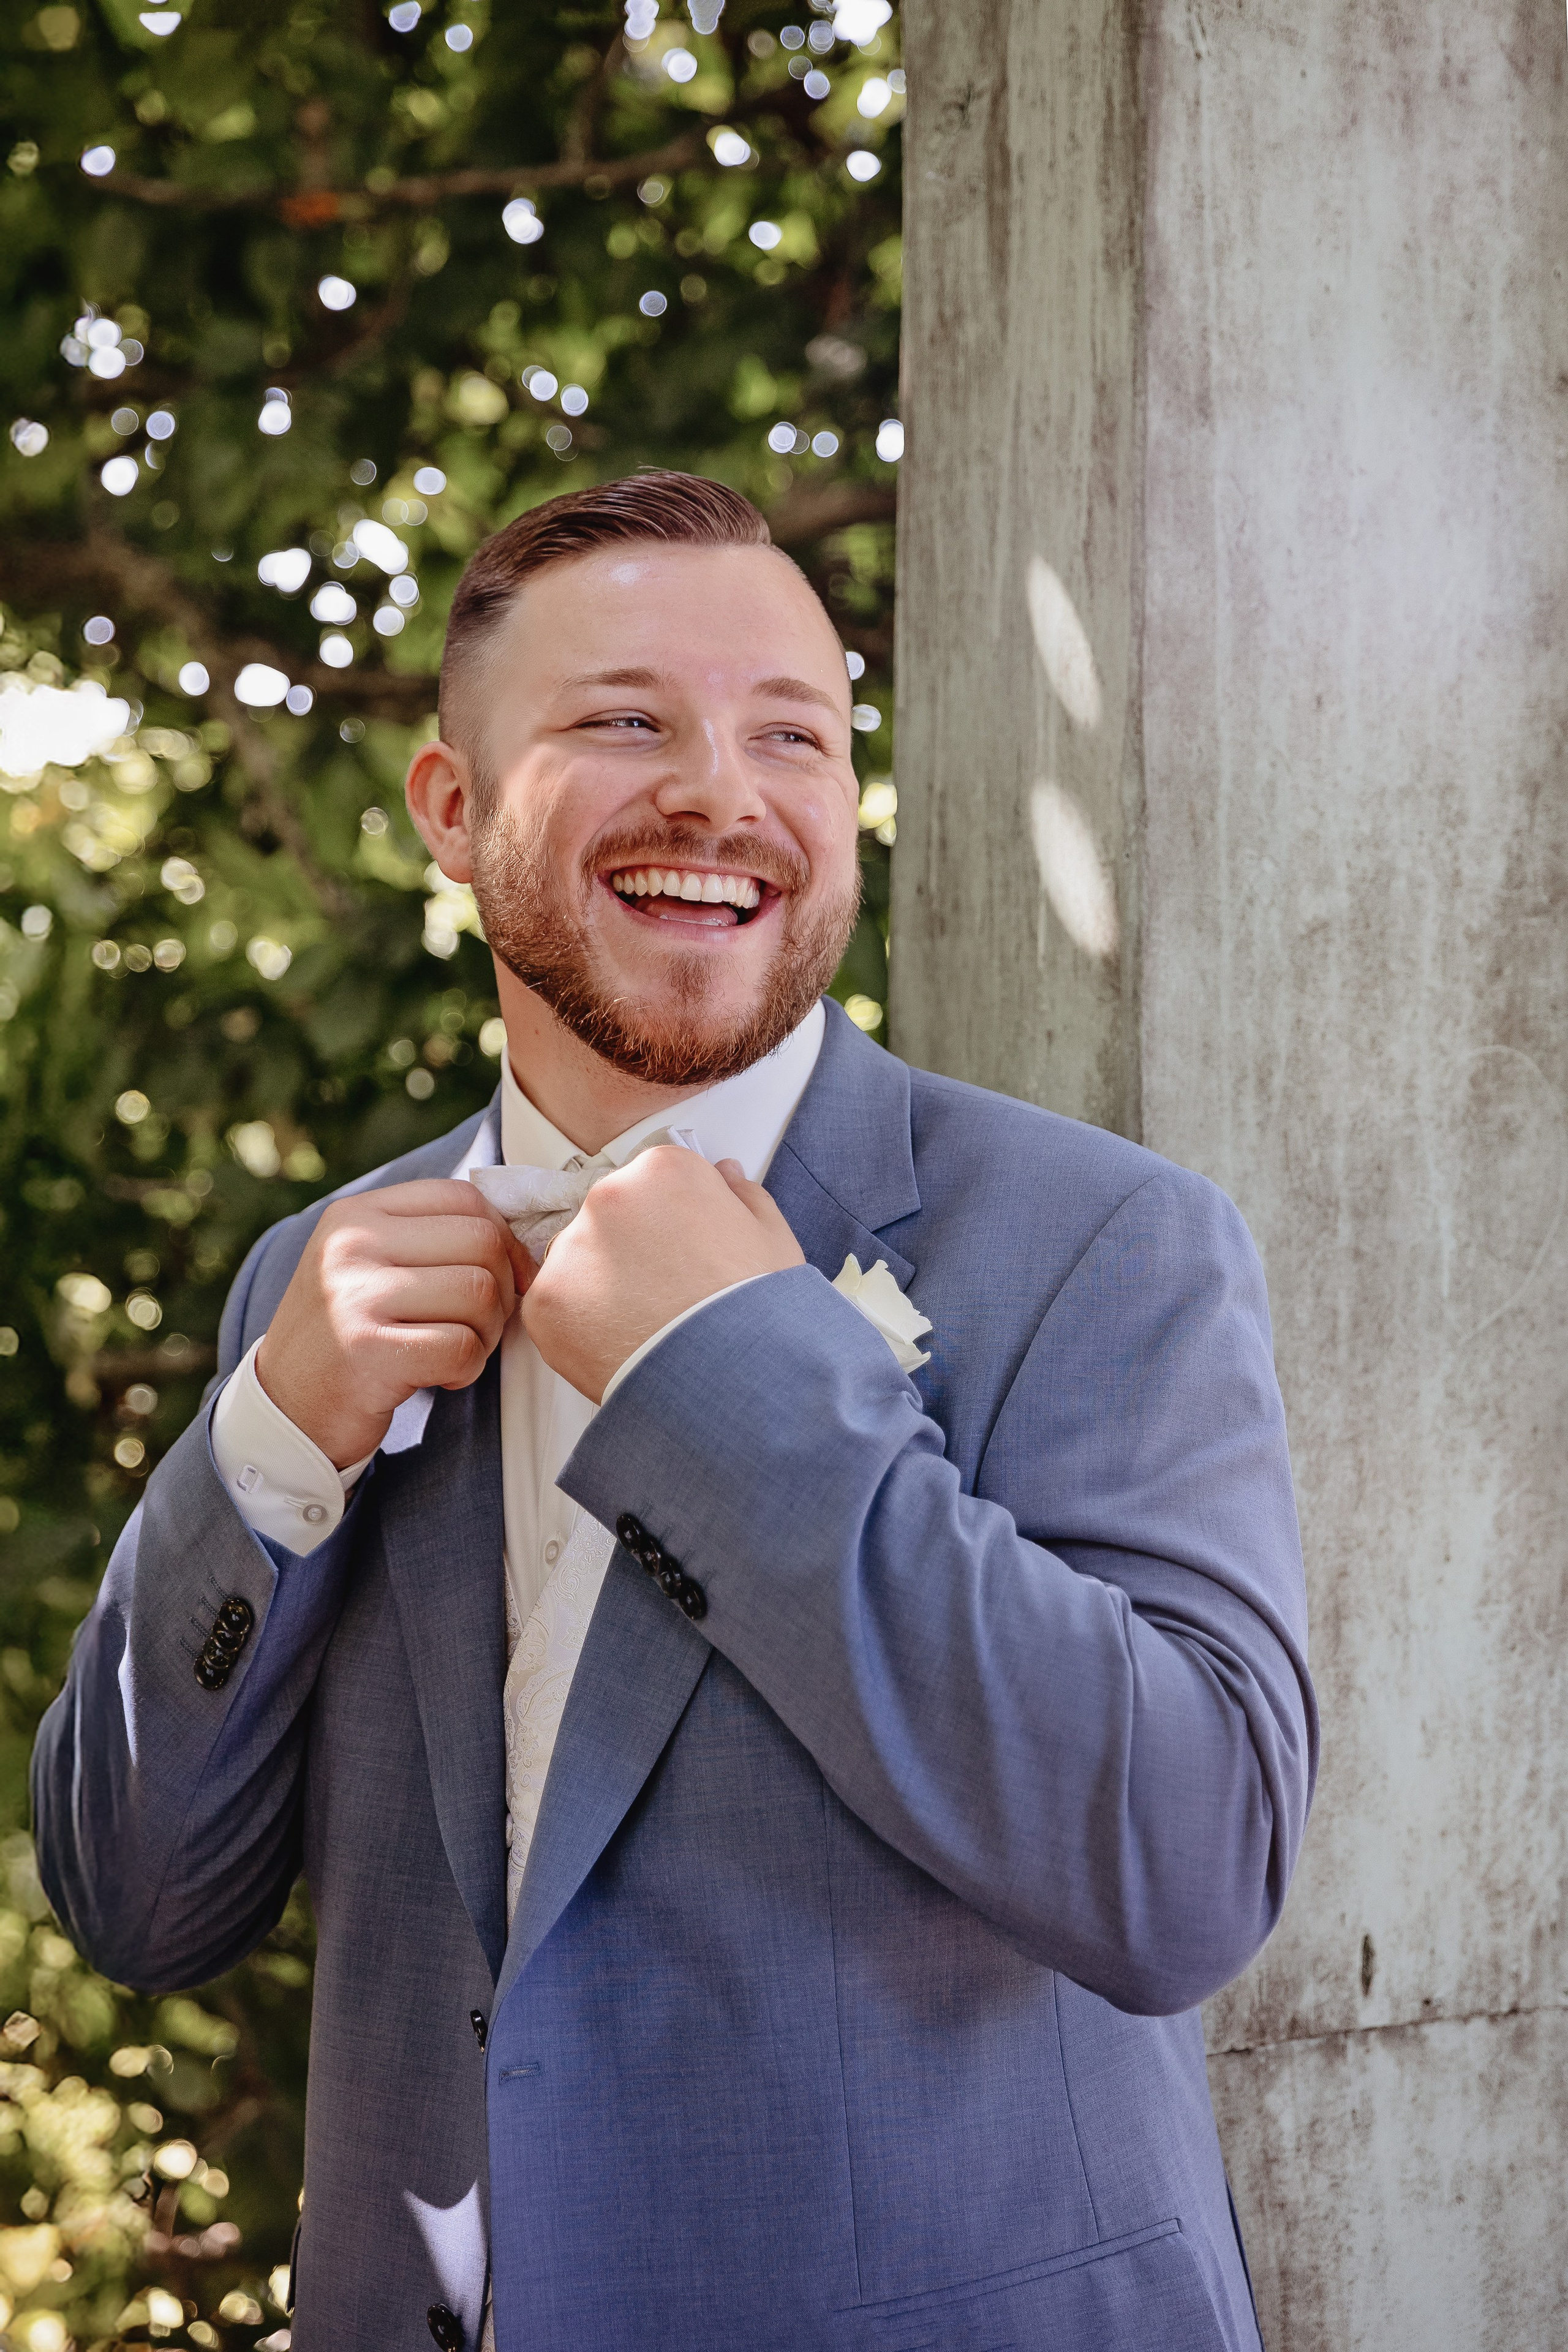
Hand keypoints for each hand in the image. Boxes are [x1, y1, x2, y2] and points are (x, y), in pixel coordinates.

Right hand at [255, 1180, 532, 1468]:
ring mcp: (354, 1296)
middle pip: (482, 1241)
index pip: (463, 1197)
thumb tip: (526, 1239)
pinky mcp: (366, 1350)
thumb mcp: (373, 1266)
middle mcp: (351, 1245)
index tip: (505, 1276)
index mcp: (356, 1214)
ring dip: (487, 1332)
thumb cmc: (350, 1334)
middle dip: (502, 1288)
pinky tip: (441, 1376)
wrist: (287, 1408)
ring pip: (479, 1293)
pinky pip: (462, 1346)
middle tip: (479, 1323)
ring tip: (457, 1348)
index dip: (504, 1237)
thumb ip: (432, 1238)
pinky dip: (468, 1369)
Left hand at [523, 1150, 804, 1402]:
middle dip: (631, 1247)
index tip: (683, 1251)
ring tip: (643, 1324)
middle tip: (664, 1292)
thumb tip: (724, 1173)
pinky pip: (554, 1304)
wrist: (734, 1382)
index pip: (652, 1180)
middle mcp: (609, 1196)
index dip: (670, 1219)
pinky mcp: (545, 1300)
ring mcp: (571, 1248)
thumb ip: (742, 1195)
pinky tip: (617, 1344)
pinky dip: (577, 1326)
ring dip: (600, 1283)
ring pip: (577, 1259)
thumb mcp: (772, 1240)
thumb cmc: (757, 1314)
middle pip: (610, 1215)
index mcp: (664, 1170)